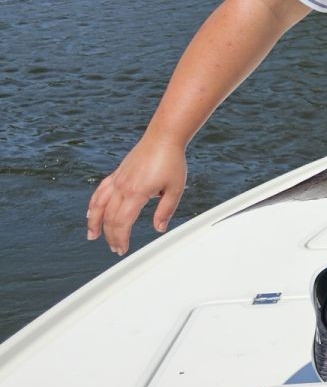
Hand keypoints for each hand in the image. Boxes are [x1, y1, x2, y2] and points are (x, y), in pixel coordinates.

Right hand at [85, 135, 187, 255]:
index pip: (122, 222)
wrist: (164, 137)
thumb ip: (165, 210)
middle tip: (115, 248)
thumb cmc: (171, 160)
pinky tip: (91, 211)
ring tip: (92, 235)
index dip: (120, 238)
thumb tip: (159, 228)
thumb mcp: (175, 188)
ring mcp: (117, 179)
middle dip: (111, 236)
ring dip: (94, 222)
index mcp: (136, 192)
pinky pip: (100, 191)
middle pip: (110, 217)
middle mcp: (122, 186)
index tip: (122, 249)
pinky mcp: (117, 174)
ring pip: (99, 204)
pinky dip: (93, 203)